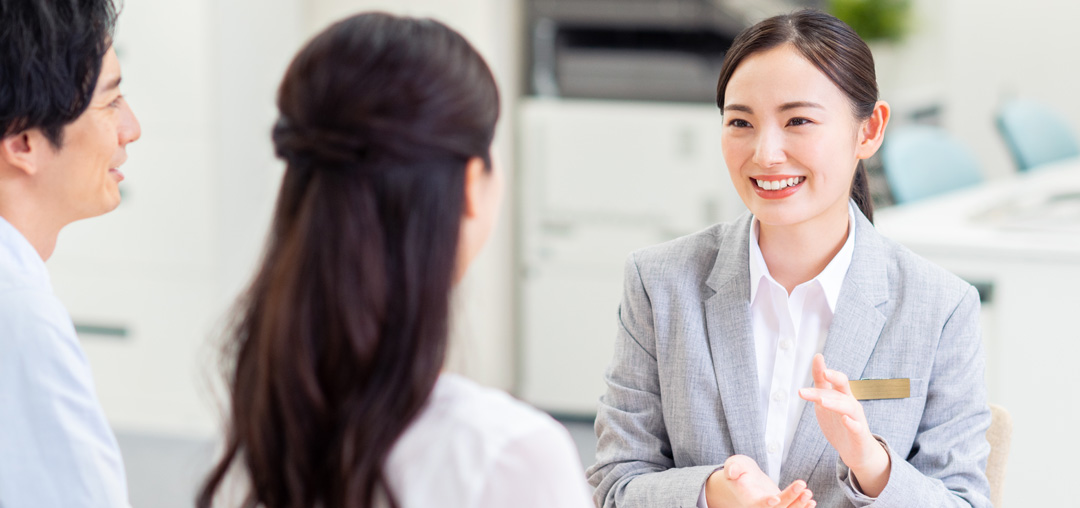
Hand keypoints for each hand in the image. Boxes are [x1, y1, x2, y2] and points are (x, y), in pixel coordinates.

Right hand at [704, 455, 814, 507]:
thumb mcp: (734, 464)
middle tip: (802, 485)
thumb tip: (732, 471)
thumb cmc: (740, 470)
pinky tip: (811, 502)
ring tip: (808, 493)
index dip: (766, 503)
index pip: (756, 504)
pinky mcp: (780, 507)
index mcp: (747, 497)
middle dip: (790, 498)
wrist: (744, 481)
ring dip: (799, 505)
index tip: (776, 498)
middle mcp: (759, 507)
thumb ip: (733, 467)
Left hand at [798, 354, 890, 496]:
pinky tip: (845, 420)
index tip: (818, 357)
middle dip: (834, 379)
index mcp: (841, 396)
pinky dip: (851, 423)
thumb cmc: (839, 423)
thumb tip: (816, 362)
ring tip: (822, 400)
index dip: (826, 369)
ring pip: (848, 407)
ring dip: (835, 402)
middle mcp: (850, 403)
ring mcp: (856, 418)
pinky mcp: (859, 434)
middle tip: (823, 373)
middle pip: (844, 388)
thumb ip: (820, 386)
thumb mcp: (826, 403)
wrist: (856, 451)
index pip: (835, 379)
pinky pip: (857, 427)